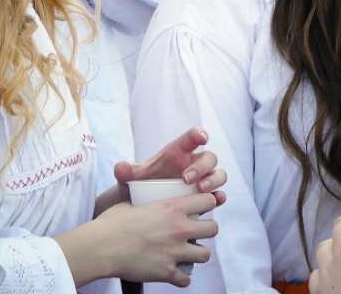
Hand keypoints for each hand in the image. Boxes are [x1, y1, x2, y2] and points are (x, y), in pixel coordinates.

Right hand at [97, 193, 218, 285]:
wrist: (101, 247)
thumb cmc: (111, 224)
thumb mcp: (130, 204)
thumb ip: (144, 204)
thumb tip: (142, 202)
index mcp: (171, 208)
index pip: (208, 200)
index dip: (208, 203)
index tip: (202, 207)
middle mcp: (179, 229)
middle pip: (213, 229)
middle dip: (206, 231)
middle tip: (195, 234)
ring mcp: (175, 252)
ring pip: (205, 255)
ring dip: (197, 255)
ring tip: (185, 254)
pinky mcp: (167, 272)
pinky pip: (186, 279)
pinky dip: (181, 278)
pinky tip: (172, 273)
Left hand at [113, 126, 227, 205]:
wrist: (144, 205)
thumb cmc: (141, 185)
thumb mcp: (131, 178)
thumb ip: (126, 171)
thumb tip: (120, 167)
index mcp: (179, 152)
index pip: (192, 138)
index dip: (199, 134)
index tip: (202, 137)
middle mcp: (194, 163)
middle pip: (209, 157)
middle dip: (202, 167)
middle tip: (187, 179)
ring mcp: (203, 179)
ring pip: (219, 174)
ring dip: (214, 180)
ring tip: (201, 190)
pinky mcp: (206, 196)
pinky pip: (219, 193)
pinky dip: (220, 196)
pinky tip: (216, 200)